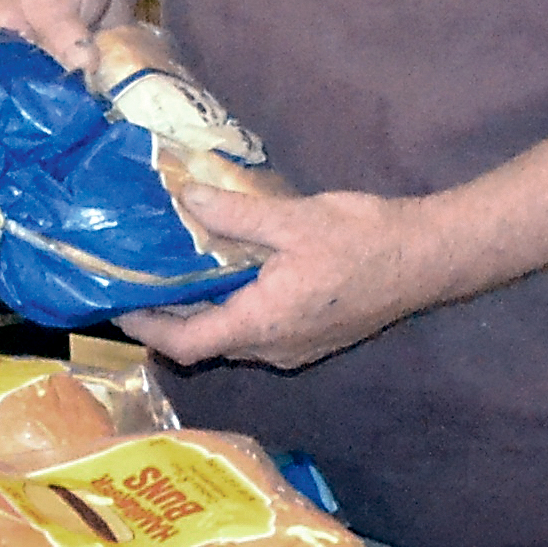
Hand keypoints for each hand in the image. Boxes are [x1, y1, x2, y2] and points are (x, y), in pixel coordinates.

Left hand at [116, 186, 450, 371]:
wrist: (429, 257)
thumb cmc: (363, 237)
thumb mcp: (294, 218)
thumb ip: (235, 214)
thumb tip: (185, 198)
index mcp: (264, 324)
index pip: (188, 344)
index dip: (147, 328)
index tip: (118, 301)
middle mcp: (275, 348)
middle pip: (206, 345)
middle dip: (168, 319)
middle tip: (139, 279)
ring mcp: (296, 348)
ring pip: (233, 340)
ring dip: (202, 314)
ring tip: (175, 272)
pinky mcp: (313, 338)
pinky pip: (258, 333)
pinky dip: (232, 310)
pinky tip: (228, 275)